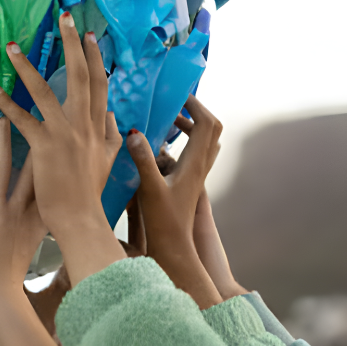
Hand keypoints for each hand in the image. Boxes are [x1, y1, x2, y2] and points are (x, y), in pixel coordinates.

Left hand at [0, 11, 124, 283]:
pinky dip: (8, 104)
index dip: (94, 57)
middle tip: (64, 18)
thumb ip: (110, 135)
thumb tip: (111, 114)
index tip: (88, 35)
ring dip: (26, 67)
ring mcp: (65, 135)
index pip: (99, 83)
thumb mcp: (107, 160)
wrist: (80, 219)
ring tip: (11, 47)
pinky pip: (23, 119)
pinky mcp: (45, 148)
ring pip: (46, 91)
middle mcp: (84, 124)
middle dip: (72, 44)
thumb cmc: (89, 193)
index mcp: (98, 126)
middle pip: (80, 76)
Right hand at [0, 119, 43, 304]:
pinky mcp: (42, 230)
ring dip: (49, 163)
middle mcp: (17, 209)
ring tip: (54, 141)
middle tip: (36, 120)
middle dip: (34, 143)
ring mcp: (32, 219)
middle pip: (31, 169)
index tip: (4, 119)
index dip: (2, 141)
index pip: (0, 166)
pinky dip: (56, 188)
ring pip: (45, 184)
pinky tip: (63, 177)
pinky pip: (51, 203)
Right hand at [126, 96, 224, 306]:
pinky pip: (195, 154)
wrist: (173, 249)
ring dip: (192, 127)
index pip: (207, 124)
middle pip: (212, 129)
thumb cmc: (163, 222)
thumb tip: (134, 132)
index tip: (178, 96)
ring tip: (169, 122)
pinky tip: (162, 148)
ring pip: (205, 142)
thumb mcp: (149, 188)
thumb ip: (142, 159)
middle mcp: (200, 167)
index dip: (196, 105)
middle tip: (175, 106)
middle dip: (196, 112)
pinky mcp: (190, 183)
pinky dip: (185, 143)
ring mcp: (197, 176)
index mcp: (194, 164)